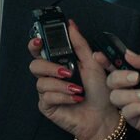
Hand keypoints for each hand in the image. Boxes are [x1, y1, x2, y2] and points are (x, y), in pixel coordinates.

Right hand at [28, 20, 119, 139]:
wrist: (104, 115)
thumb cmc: (100, 91)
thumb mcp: (93, 63)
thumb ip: (80, 44)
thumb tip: (71, 25)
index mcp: (59, 63)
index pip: (40, 50)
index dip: (35, 44)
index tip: (39, 40)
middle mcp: (50, 76)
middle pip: (34, 65)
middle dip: (49, 67)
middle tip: (66, 71)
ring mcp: (47, 91)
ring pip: (41, 82)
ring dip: (62, 85)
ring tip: (78, 89)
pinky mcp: (47, 106)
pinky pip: (47, 97)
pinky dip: (63, 96)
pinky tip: (75, 99)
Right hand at [105, 51, 139, 139]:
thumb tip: (127, 54)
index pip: (118, 65)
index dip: (106, 61)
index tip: (98, 56)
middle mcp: (134, 88)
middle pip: (110, 80)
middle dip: (120, 77)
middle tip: (136, 78)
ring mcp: (134, 104)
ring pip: (115, 97)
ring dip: (131, 95)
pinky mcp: (136, 120)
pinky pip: (125, 112)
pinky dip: (138, 108)